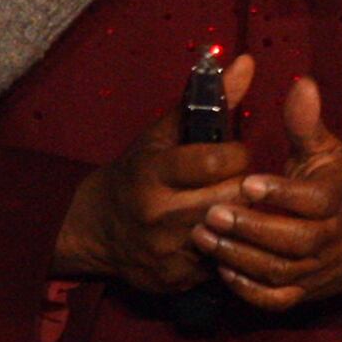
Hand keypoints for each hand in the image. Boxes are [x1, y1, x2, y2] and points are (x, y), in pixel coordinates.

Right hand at [54, 53, 256, 294]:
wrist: (94, 228)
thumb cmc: (136, 172)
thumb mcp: (163, 134)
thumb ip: (210, 100)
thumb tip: (247, 62)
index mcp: (153, 172)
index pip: (214, 161)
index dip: (237, 156)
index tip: (237, 155)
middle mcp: (157, 213)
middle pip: (228, 200)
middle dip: (242, 189)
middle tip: (243, 184)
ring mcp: (165, 251)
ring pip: (228, 234)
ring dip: (239, 221)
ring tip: (238, 209)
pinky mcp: (174, 280)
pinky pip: (218, 265)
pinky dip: (226, 249)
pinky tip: (222, 238)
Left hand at [195, 75, 341, 322]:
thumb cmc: (339, 186)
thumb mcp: (328, 151)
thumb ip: (307, 123)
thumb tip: (300, 83)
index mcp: (338, 199)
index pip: (313, 201)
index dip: (282, 193)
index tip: (248, 181)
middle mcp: (330, 239)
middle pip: (293, 241)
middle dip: (251, 228)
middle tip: (211, 212)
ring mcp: (316, 270)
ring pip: (279, 271)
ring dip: (240, 257)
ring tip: (202, 237)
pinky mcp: (304, 292)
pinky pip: (276, 299)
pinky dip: (250, 290)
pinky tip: (221, 270)